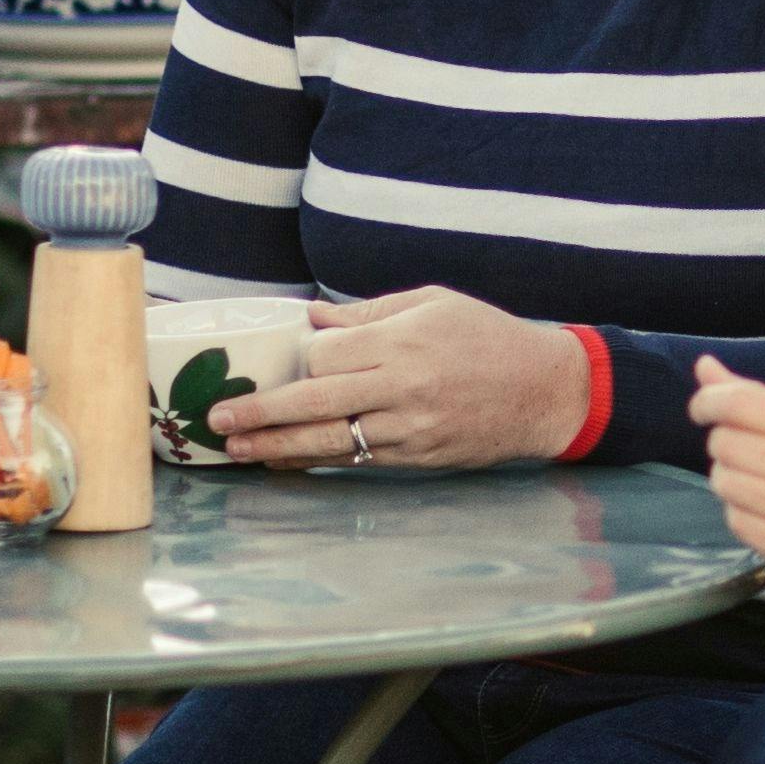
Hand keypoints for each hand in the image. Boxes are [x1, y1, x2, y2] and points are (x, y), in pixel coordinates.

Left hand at [262, 290, 597, 472]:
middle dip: (262, 411)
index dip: (296, 358)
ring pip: (330, 440)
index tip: (274, 360)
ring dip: (277, 446)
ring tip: (237, 448)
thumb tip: (312, 318)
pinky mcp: (418, 457)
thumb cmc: (489, 338)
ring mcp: (410, 428)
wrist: (546, 391)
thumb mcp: (432, 303)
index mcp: (404, 341)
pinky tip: (284, 460)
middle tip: (218, 418)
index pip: (327, 353)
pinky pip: (357, 460)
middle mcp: (403, 387)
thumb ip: (369, 312)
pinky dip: (316, 460)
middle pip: (315, 402)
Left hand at [694, 368, 764, 592]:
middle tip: (744, 448)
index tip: (704, 408)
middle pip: (726, 444)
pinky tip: (764, 508)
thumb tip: (703, 366)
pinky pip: (736, 522)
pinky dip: (741, 511)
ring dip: (729, 477)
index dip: (708, 402)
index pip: (740, 405)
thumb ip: (758, 395)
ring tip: (754, 478)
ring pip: (725, 484)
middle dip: (723, 442)